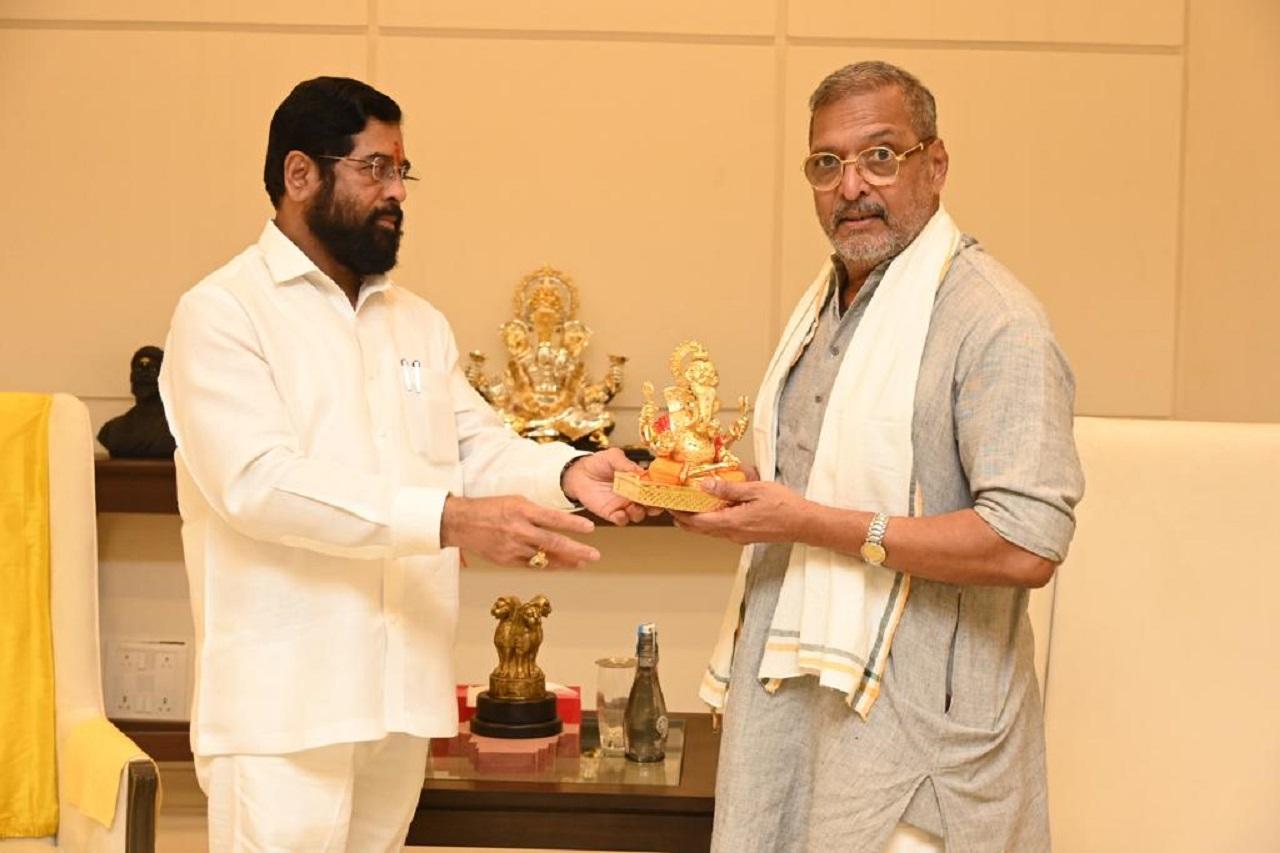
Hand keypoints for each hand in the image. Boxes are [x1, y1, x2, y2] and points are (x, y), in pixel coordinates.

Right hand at [441, 495, 598, 568]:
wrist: (461, 523)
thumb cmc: (490, 508)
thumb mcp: (515, 500)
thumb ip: (536, 512)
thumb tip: (558, 521)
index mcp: (522, 511)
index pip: (554, 518)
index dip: (573, 524)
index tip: (591, 528)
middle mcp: (519, 530)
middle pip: (553, 543)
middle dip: (577, 550)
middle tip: (594, 555)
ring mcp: (513, 548)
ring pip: (545, 558)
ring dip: (566, 562)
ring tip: (582, 563)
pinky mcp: (507, 561)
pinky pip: (533, 565)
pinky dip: (548, 566)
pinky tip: (561, 566)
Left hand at [561, 448, 653, 524]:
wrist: (579, 473)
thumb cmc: (598, 463)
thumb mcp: (613, 456)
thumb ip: (626, 463)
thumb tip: (640, 471)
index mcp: (638, 480)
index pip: (654, 487)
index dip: (660, 490)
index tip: (661, 491)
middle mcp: (633, 494)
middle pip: (650, 504)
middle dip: (654, 506)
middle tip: (653, 505)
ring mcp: (623, 504)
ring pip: (638, 514)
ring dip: (639, 513)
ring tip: (634, 507)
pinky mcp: (611, 512)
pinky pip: (621, 520)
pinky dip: (623, 519)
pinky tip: (621, 513)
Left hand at [671, 479, 811, 544]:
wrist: (804, 523)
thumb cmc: (784, 506)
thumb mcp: (755, 490)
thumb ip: (728, 489)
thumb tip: (705, 485)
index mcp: (731, 522)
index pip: (697, 521)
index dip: (680, 514)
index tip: (670, 504)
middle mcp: (732, 534)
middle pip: (700, 529)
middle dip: (683, 519)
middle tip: (674, 506)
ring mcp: (739, 537)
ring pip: (710, 530)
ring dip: (696, 521)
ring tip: (688, 507)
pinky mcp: (746, 536)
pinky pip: (722, 530)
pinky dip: (711, 521)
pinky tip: (712, 510)